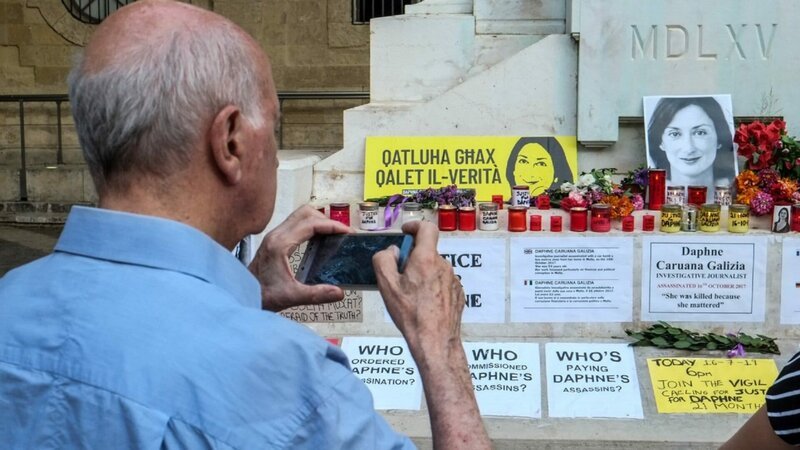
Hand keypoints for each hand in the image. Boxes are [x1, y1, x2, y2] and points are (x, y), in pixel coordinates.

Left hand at [249, 205, 350, 311]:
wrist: (241, 295)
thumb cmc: (261, 295)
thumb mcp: (291, 297)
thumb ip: (316, 294)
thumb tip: (339, 292)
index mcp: (280, 244)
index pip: (311, 224)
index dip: (331, 225)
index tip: (346, 232)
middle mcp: (276, 236)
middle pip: (305, 212)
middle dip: (326, 220)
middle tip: (340, 233)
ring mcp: (274, 236)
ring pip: (300, 215)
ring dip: (318, 220)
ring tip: (332, 234)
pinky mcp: (274, 241)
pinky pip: (296, 224)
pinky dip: (310, 226)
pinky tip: (318, 240)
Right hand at [373, 220, 465, 365]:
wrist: (435, 340)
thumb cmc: (410, 314)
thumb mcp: (386, 285)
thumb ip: (383, 259)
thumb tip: (392, 251)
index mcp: (426, 258)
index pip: (426, 228)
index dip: (414, 226)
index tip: (406, 232)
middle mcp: (443, 265)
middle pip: (427, 252)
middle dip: (413, 258)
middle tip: (400, 277)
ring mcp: (453, 280)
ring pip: (434, 268)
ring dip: (422, 275)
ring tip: (411, 297)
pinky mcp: (458, 293)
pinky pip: (442, 282)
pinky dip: (432, 287)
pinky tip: (424, 305)